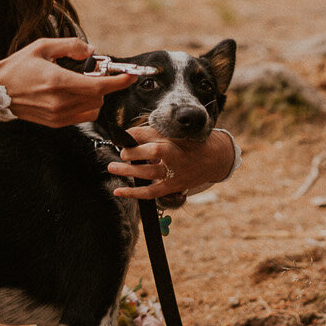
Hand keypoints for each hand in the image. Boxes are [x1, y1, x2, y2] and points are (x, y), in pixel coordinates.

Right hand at [0, 38, 133, 126]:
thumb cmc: (19, 67)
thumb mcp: (42, 46)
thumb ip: (70, 46)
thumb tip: (91, 51)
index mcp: (58, 82)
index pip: (98, 87)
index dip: (118, 82)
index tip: (130, 76)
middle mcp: (60, 102)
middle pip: (99, 98)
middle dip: (103, 85)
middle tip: (93, 73)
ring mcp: (58, 115)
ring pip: (93, 109)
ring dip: (95, 96)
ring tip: (81, 84)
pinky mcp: (56, 123)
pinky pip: (83, 116)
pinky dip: (86, 105)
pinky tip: (73, 94)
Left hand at [110, 126, 234, 199]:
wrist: (214, 159)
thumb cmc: (190, 143)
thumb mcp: (175, 133)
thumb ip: (153, 134)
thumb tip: (129, 135)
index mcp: (176, 139)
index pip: (151, 133)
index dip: (135, 134)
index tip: (123, 135)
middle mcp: (176, 155)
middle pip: (153, 152)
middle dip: (133, 152)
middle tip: (122, 152)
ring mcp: (175, 173)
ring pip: (149, 173)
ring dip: (128, 170)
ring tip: (112, 167)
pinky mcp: (172, 186)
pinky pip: (150, 192)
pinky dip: (133, 193)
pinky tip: (118, 192)